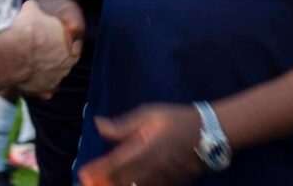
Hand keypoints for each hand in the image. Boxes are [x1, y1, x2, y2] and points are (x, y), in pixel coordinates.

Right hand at [10, 0, 79, 95]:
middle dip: (49, 55)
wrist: (13, 55)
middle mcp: (68, 62)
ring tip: (27, 62)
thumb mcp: (31, 9)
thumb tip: (31, 6)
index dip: (53, 37)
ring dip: (43, 69)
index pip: (68, 41)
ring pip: (52, 73)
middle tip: (33, 49)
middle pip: (60, 59)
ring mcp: (58, 77)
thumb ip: (36, 9)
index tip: (40, 35)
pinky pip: (44, 88)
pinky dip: (39, 85)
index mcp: (71, 42)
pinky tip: (29, 78)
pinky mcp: (45, 90)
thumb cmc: (26, 30)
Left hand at [78, 104, 203, 185]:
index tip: (82, 173)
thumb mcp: (149, 114)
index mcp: (146, 147)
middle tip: (86, 183)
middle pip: (122, 182)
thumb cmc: (176, 119)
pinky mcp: (171, 185)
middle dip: (102, 184)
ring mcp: (163, 179)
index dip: (98, 171)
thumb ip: (122, 126)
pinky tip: (122, 185)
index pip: (117, 164)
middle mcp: (154, 167)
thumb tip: (97, 125)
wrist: (210, 133)